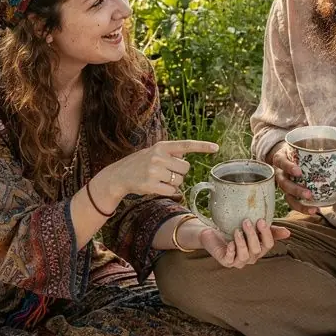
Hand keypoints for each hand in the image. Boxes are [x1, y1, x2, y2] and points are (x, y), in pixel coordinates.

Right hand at [91, 139, 217, 211]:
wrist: (119, 175)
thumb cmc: (140, 164)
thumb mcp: (154, 152)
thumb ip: (171, 153)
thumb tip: (186, 156)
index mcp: (162, 146)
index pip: (186, 145)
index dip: (202, 146)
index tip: (216, 147)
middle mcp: (158, 156)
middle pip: (185, 168)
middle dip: (179, 172)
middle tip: (165, 172)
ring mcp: (154, 171)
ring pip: (179, 180)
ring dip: (173, 183)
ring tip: (159, 179)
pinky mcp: (151, 185)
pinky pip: (171, 191)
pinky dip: (167, 191)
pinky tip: (156, 187)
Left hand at [179, 215, 290, 267]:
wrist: (212, 233)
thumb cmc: (233, 229)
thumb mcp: (251, 227)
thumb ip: (268, 229)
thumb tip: (288, 232)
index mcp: (259, 249)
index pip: (268, 245)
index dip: (266, 234)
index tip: (261, 220)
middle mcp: (250, 257)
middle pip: (256, 249)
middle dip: (252, 235)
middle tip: (246, 221)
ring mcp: (238, 261)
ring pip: (244, 255)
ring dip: (241, 242)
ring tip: (237, 230)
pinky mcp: (225, 261)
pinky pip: (230, 259)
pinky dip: (231, 251)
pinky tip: (229, 243)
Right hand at [267, 142, 319, 213]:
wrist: (286, 155)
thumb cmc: (297, 149)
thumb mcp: (300, 143)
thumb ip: (317, 143)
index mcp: (281, 158)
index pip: (281, 162)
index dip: (288, 167)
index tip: (298, 172)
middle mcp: (280, 173)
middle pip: (284, 183)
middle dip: (296, 190)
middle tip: (309, 194)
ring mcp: (283, 184)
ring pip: (287, 196)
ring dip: (300, 204)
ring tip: (314, 208)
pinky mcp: (288, 193)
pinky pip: (293, 203)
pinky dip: (303, 208)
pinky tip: (315, 210)